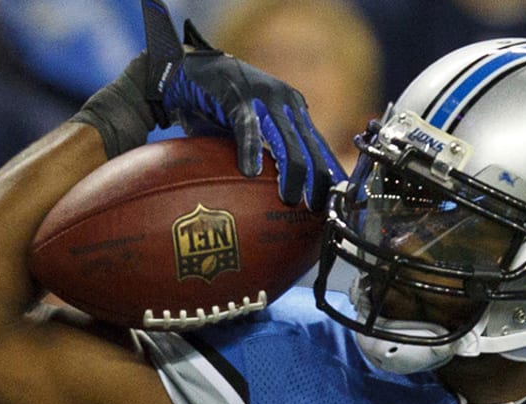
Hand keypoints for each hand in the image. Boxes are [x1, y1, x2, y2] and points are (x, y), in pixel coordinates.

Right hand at [141, 0, 342, 209]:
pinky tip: (250, 173)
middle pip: (311, 148)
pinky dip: (251, 153)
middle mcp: (286, 102)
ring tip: (290, 198)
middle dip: (318, 180)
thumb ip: (269, 152)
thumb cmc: (221, 109)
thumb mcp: (254, 129)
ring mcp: (264, 99)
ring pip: (288, 142)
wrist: (189, 72)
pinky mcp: (238, 98)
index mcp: (295, 110)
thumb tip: (283, 194)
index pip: (320, 146)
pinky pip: (249, 131)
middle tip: (316, 209)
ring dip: (292, 173)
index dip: (329, 173)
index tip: (336, 201)